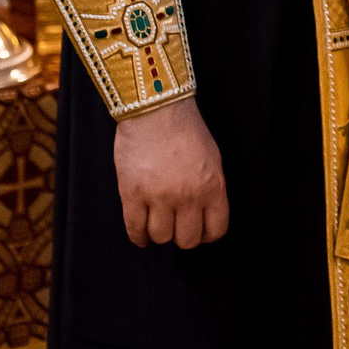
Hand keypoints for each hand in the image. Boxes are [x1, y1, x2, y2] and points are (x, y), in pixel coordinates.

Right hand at [113, 97, 227, 248]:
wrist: (156, 109)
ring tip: (158, 222)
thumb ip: (211, 189)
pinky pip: (135, 229)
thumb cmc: (186, 130)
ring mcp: (158, 197)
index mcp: (212, 186)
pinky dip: (139, 236)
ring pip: (161, 237)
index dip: (207, 234)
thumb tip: (206, 215)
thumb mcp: (212, 159)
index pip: (216, 230)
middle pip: (188, 239)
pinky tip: (141, 234)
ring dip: (160, 233)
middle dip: (183, 235)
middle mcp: (188, 196)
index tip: (199, 230)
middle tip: (176, 225)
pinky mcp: (132, 194)